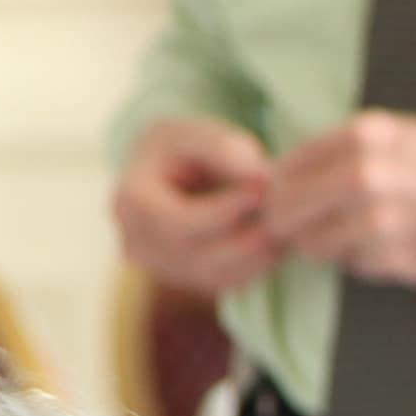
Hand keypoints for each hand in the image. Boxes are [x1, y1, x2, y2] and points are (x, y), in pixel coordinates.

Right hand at [115, 116, 291, 296]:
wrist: (168, 172)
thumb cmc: (181, 147)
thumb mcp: (195, 132)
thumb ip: (223, 148)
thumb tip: (258, 176)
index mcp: (130, 203)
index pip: (180, 223)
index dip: (224, 210)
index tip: (263, 191)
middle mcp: (137, 244)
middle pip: (198, 256)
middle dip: (246, 237)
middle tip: (284, 216)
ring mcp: (159, 268)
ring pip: (216, 275)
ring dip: (257, 256)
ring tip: (286, 226)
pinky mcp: (184, 280)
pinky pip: (224, 282)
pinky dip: (254, 266)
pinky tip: (277, 242)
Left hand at [259, 115, 415, 284]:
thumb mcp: (400, 132)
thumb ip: (342, 152)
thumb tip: (283, 179)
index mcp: (366, 136)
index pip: (287, 170)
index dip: (275, 189)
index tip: (277, 197)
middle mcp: (369, 177)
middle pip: (289, 212)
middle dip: (285, 221)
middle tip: (291, 226)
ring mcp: (384, 223)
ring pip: (318, 246)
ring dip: (322, 244)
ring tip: (348, 232)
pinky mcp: (400, 261)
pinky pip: (355, 267)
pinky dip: (360, 260)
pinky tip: (383, 244)